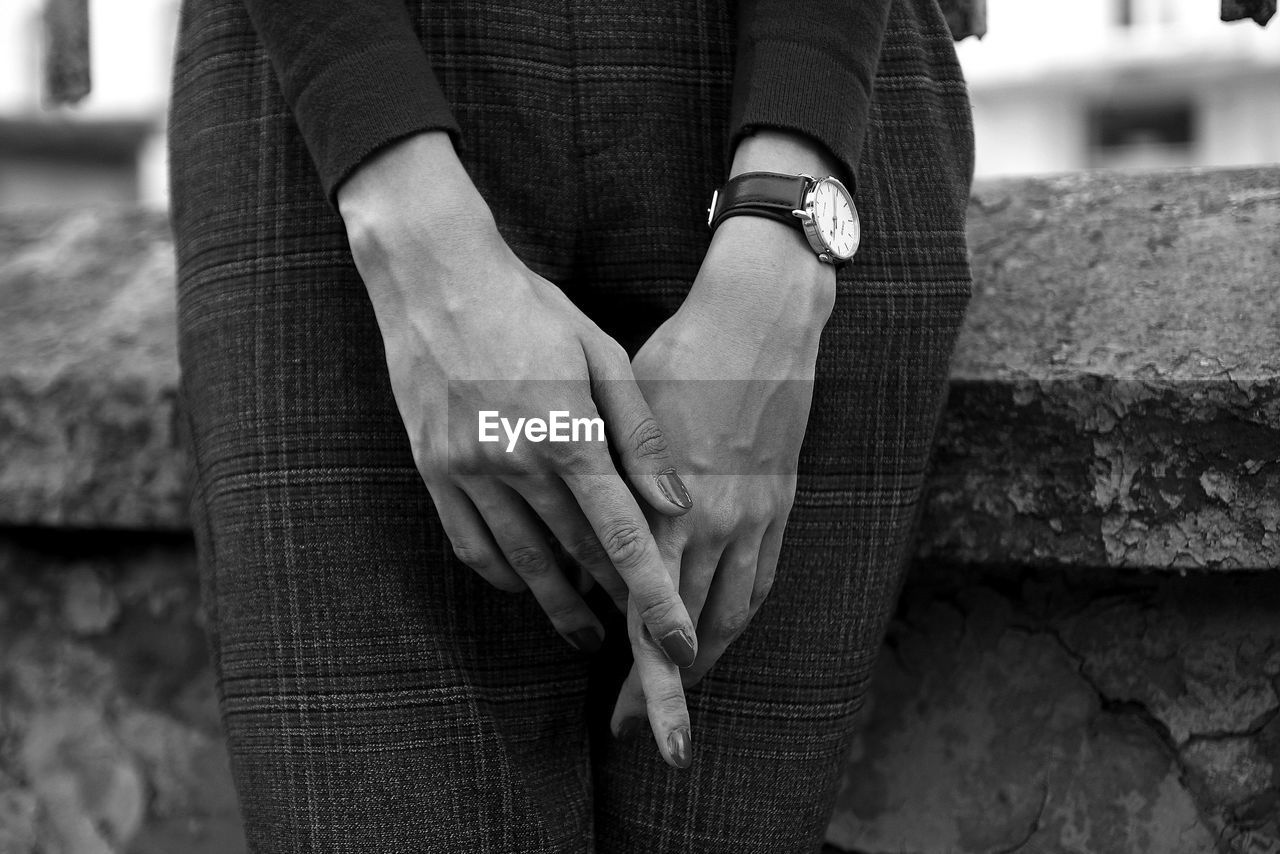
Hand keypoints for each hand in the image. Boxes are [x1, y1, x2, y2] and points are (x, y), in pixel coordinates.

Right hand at [337, 132, 698, 661]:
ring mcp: (468, 471)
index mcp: (569, 434)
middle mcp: (516, 463)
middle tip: (645, 640)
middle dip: (615, 605)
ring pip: (523, 562)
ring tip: (588, 635)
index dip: (654, 597)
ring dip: (560, 605)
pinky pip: (470, 545)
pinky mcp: (434, 471)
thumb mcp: (601, 353)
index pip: (624, 537)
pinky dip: (503, 576)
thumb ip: (640, 433)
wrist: (436, 277)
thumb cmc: (531, 308)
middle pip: (577, 557)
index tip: (678, 643)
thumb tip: (674, 501)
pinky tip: (528, 586)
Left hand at [611, 129, 840, 767]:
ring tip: (681, 690)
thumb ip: (613, 487)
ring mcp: (755, 513)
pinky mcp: (780, 499)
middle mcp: (717, 521)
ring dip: (707, 659)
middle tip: (645, 729)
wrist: (763, 316)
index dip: (640, 675)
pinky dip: (740, 616)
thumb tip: (596, 549)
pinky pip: (763, 577)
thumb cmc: (682, 354)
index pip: (649, 613)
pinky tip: (723, 629)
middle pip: (694, 628)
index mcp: (668, 504)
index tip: (619, 718)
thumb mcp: (626, 411)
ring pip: (733, 612)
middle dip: (669, 686)